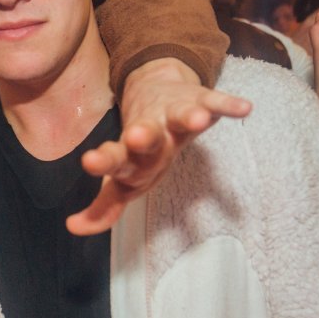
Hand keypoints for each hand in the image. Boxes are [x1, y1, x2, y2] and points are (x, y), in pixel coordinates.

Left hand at [67, 58, 250, 234]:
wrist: (154, 89)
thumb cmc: (141, 148)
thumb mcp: (125, 177)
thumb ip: (105, 207)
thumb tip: (74, 228)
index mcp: (132, 156)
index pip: (117, 161)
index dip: (104, 161)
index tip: (88, 161)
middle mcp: (151, 133)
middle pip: (146, 137)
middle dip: (142, 137)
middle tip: (136, 136)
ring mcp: (174, 114)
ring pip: (180, 116)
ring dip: (188, 118)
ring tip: (197, 120)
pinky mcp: (198, 100)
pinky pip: (215, 102)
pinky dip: (228, 105)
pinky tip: (244, 108)